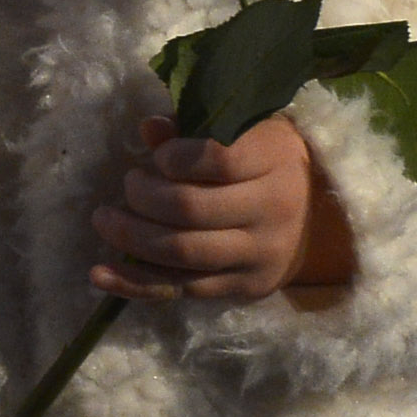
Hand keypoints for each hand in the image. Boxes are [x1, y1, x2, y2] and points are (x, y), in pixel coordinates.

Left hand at [90, 111, 336, 304]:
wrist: (317, 215)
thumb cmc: (264, 160)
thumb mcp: (242, 131)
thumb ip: (195, 127)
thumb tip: (149, 129)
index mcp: (274, 161)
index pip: (220, 160)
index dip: (175, 157)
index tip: (158, 156)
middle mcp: (272, 212)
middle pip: (191, 209)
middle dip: (144, 196)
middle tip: (128, 183)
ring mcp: (258, 256)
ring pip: (183, 253)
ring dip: (131, 237)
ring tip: (104, 219)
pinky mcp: (243, 288)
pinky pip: (181, 289)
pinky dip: (135, 283)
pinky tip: (99, 274)